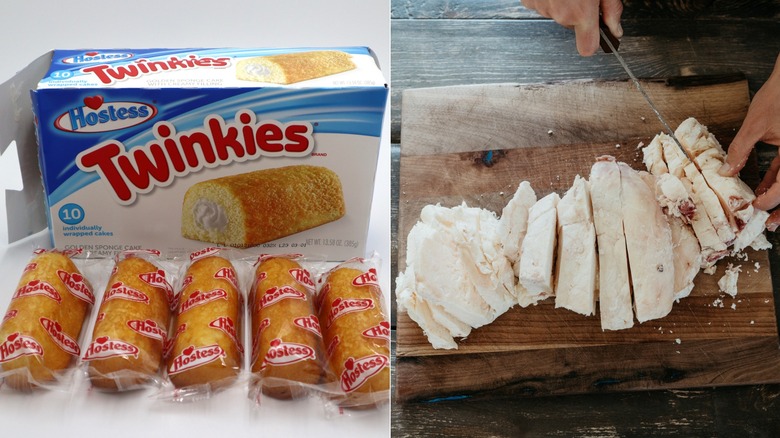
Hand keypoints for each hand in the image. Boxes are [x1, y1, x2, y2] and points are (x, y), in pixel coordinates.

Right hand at [521, 0, 622, 55]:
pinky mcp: (530, 1)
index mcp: (581, 13)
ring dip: (564, 3)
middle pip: (573, 26)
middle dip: (579, 13)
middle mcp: (561, 14)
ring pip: (558, 14)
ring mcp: (543, 8)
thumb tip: (615, 28)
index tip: (597, 35)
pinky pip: (543, 6)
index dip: (593, 42)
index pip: (587, 48)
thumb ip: (612, 9)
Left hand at [719, 54, 779, 228]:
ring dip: (777, 193)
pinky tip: (761, 188)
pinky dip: (776, 179)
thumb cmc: (778, 95)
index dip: (773, 200)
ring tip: (760, 208)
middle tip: (768, 224)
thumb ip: (741, 149)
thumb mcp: (755, 124)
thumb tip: (726, 171)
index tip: (756, 208)